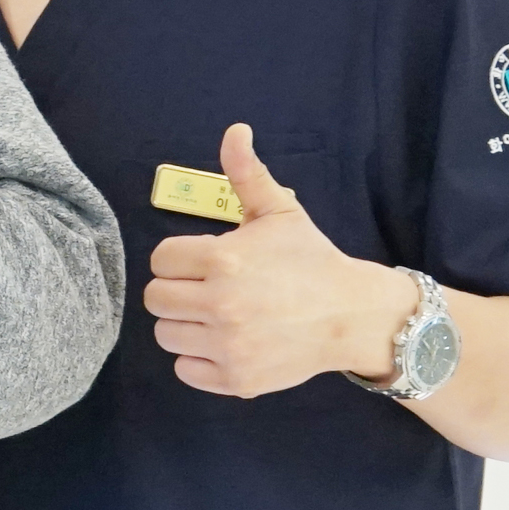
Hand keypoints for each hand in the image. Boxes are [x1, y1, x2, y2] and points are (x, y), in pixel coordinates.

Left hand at [143, 121, 415, 396]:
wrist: (353, 315)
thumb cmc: (311, 260)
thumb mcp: (280, 212)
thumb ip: (247, 174)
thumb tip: (235, 130)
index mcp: (223, 260)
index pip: (160, 260)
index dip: (180, 259)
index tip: (206, 262)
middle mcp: (221, 305)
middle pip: (155, 298)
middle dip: (178, 290)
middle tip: (208, 289)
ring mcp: (228, 345)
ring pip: (165, 334)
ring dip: (185, 324)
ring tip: (218, 315)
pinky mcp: (236, 379)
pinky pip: (185, 370)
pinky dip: (198, 359)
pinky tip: (225, 342)